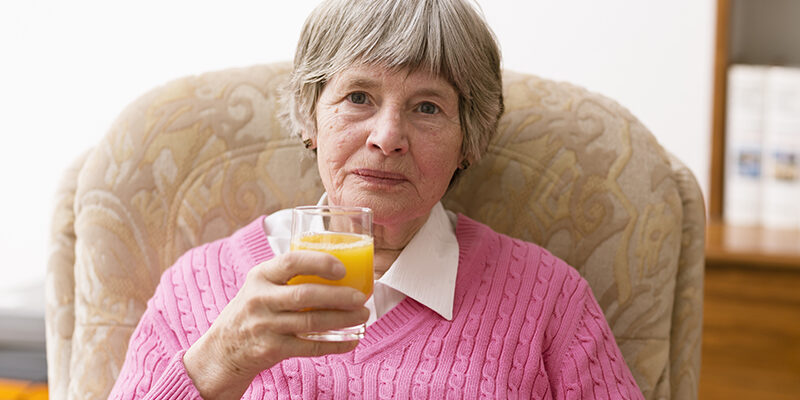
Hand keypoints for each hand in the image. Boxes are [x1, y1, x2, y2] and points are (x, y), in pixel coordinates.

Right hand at [183, 251, 368, 398]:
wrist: (223, 348)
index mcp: (261, 275)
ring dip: (343, 320)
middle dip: (339, 296)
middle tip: (361, 297)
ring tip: (363, 315)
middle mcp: (260, 299)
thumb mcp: (261, 284)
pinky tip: (352, 340)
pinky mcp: (272, 349)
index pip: (291, 262)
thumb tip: (338, 264)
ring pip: (311, 322)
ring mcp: (265, 326)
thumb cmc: (253, 309)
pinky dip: (335, 344)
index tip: (343, 268)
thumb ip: (289, 274)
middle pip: (306, 295)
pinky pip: (310, 347)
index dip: (319, 263)